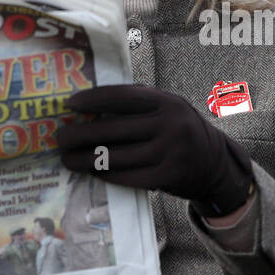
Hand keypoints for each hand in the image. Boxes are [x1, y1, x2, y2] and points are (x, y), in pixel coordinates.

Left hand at [57, 85, 253, 216]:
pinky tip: (92, 172)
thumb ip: (139, 103)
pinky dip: (105, 175)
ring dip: (85, 159)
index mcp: (166, 101)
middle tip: (60, 138)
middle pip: (113, 130)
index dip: (92, 100)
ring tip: (68, 159)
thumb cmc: (179, 130)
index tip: (69, 105)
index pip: (122, 97)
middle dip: (80, 135)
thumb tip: (90, 104)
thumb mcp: (168, 108)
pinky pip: (127, 177)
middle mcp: (170, 124)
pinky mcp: (167, 177)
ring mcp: (170, 152)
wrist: (214, 163)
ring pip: (115, 157)